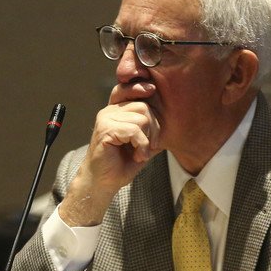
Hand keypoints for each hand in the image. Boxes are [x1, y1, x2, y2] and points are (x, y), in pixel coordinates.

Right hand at [59, 84, 159, 226]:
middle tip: (151, 147)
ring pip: (141, 118)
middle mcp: (109, 112)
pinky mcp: (106, 130)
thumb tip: (168, 116)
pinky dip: (141, 145)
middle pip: (143, 106)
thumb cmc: (121, 165)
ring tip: (141, 153)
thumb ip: (149, 129)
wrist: (103, 183)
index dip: (139, 87)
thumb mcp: (140, 144)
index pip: (128, 90)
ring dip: (148, 140)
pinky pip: (134, 130)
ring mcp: (106, 119)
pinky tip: (138, 156)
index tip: (152, 89)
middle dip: (154, 128)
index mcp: (116, 112)